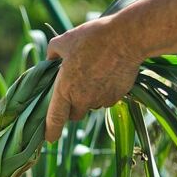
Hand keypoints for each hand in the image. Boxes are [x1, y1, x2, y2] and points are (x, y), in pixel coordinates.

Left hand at [45, 15, 143, 141]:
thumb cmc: (91, 38)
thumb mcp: (64, 41)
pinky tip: (107, 73)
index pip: (55, 119)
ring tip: (93, 73)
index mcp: (65, 90)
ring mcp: (101, 100)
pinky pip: (107, 99)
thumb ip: (52, 53)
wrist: (127, 37)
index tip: (49, 139)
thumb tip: (50, 58)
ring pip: (91, 106)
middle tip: (73, 88)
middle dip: (71, 107)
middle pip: (74, 115)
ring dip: (89, 97)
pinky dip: (104, 91)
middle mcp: (82, 100)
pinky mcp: (117, 96)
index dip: (51, 131)